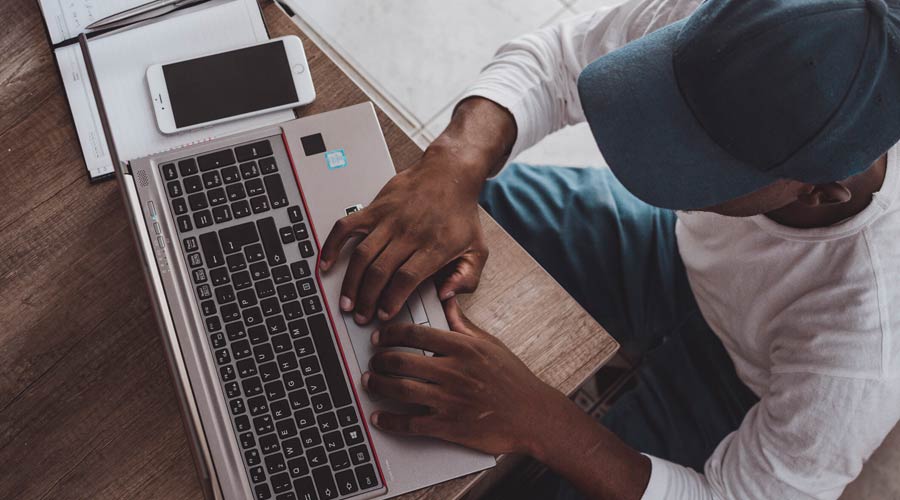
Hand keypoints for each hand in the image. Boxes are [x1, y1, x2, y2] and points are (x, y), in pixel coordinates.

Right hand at [319, 145, 488, 324]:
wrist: (450, 173)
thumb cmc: (460, 213)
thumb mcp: (478, 249)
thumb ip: (467, 277)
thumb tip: (447, 295)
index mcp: (434, 246)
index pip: (407, 279)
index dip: (391, 300)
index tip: (384, 315)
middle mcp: (409, 233)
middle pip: (380, 271)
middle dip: (367, 299)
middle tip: (362, 316)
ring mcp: (389, 220)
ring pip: (362, 255)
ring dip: (351, 282)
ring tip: (347, 302)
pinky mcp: (375, 208)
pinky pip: (347, 227)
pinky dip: (332, 245)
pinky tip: (326, 264)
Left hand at [362, 298, 568, 455]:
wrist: (532, 415)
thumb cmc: (513, 380)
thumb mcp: (490, 344)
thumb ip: (463, 324)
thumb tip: (446, 301)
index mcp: (463, 348)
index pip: (415, 334)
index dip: (390, 334)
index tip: (380, 337)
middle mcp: (454, 372)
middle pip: (402, 361)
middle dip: (379, 360)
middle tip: (373, 360)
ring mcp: (450, 401)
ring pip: (400, 390)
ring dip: (378, 386)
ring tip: (370, 382)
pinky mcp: (449, 426)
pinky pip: (410, 424)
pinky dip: (390, 421)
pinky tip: (379, 418)